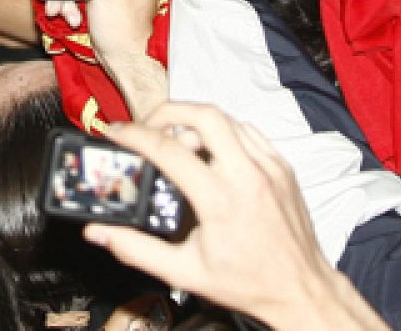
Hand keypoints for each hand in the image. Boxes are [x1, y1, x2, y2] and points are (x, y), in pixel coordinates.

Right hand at [84, 103, 378, 330]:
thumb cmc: (248, 283)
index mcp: (220, 200)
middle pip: (205, 114)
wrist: (300, 289)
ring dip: (197, 122)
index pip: (169, 150)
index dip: (135, 136)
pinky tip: (211, 153)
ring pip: (228, 119)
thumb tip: (99, 232)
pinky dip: (225, 133)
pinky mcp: (283, 166)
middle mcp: (247, 175)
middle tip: (148, 126)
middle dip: (168, 111)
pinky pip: (249, 133)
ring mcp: (269, 166)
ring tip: (177, 143)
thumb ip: (136, 249)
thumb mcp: (185, 273)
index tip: (116, 133)